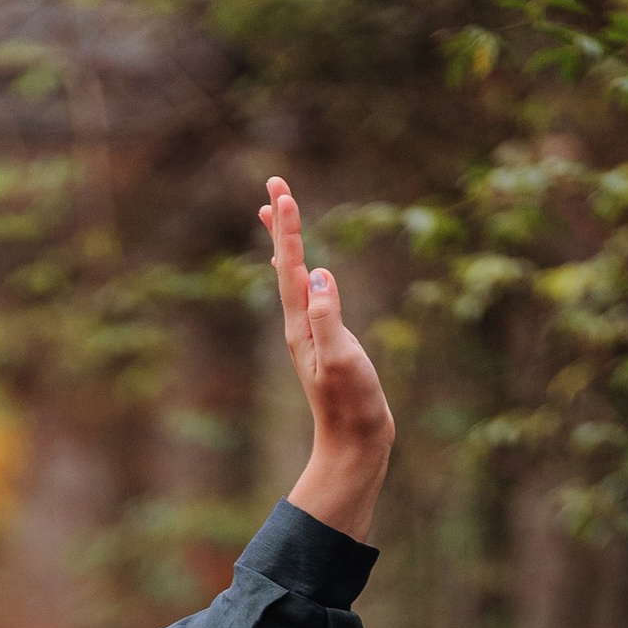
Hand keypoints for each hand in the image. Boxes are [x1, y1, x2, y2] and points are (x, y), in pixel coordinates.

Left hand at [262, 176, 393, 544]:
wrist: (354, 444)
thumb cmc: (353, 404)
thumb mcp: (343, 358)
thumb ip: (329, 317)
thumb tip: (319, 274)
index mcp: (301, 324)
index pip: (293, 266)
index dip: (289, 228)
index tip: (282, 192)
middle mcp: (298, 325)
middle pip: (286, 263)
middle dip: (281, 223)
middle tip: (274, 184)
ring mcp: (309, 333)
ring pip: (292, 276)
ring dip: (285, 242)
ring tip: (273, 213)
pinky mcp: (322, 341)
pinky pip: (304, 295)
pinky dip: (299, 272)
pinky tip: (302, 269)